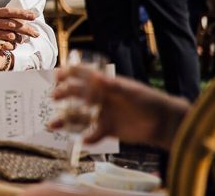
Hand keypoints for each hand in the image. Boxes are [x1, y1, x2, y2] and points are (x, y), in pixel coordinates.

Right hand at [0, 7, 38, 48]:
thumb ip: (4, 17)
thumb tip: (24, 19)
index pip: (9, 11)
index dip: (22, 13)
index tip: (34, 15)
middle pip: (12, 24)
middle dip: (26, 29)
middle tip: (36, 34)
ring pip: (9, 35)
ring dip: (18, 39)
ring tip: (21, 40)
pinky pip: (4, 45)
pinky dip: (10, 46)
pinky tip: (12, 46)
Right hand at [48, 66, 189, 148]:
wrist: (162, 123)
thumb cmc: (147, 100)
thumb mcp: (131, 91)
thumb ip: (114, 86)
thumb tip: (96, 77)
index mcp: (105, 84)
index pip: (83, 75)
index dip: (69, 73)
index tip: (57, 75)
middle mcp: (100, 97)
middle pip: (77, 94)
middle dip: (64, 94)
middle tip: (53, 97)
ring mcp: (102, 113)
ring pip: (80, 116)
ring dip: (66, 120)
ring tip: (52, 125)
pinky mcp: (108, 130)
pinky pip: (93, 134)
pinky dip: (88, 138)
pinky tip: (83, 141)